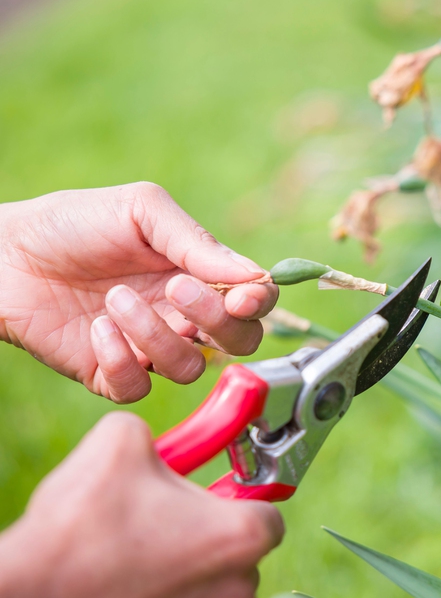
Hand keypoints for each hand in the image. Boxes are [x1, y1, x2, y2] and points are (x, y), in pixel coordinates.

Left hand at [0, 182, 278, 402]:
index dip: (258, 303)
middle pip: (239, 342)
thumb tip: (255, 276)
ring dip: (156, 334)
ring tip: (114, 299)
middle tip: (176, 289)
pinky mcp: (110, 373)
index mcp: (200, 274)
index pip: (256, 300)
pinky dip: (121, 360)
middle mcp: (183, 315)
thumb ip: (198, 243)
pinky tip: (97, 329)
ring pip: (189, 368)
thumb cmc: (73, 222)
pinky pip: (138, 387)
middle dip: (216, 321)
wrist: (3, 251)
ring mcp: (149, 347)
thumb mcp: (141, 211)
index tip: (240, 295)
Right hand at [0, 413, 283, 597]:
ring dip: (188, 558)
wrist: (31, 589)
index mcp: (243, 533)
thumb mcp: (124, 440)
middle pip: (242, 546)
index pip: (268, 509)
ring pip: (215, 578)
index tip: (223, 482)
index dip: (243, 490)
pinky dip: (168, 586)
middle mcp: (238, 583)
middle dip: (210, 525)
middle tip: (172, 511)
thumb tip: (162, 437)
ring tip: (143, 542)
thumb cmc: (82, 523)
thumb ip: (165, 432)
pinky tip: (133, 571)